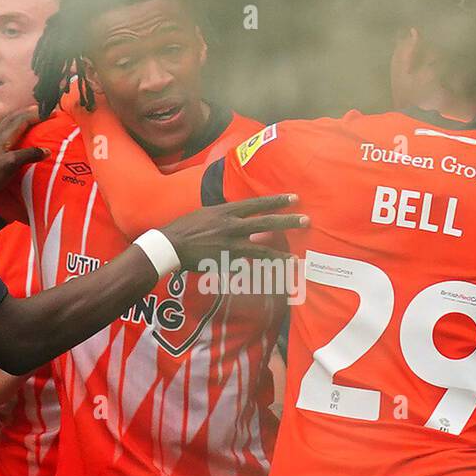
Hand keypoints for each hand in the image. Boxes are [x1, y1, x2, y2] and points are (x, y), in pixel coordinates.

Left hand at [0, 105, 47, 197]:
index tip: (50, 112)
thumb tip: (46, 150)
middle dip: (25, 112)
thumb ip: (28, 155)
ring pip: (0, 125)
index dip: (36, 114)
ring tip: (21, 118)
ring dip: (13, 119)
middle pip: (11, 118)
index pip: (22, 120)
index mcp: (3, 136)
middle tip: (37, 110)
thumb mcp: (12, 164)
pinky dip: (0, 131)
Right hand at [158, 193, 306, 269]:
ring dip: (279, 254)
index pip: (257, 204)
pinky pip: (245, 267)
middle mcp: (231, 226)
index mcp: (226, 211)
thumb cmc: (185, 227)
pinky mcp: (225, 261)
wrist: (170, 244)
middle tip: (305, 220)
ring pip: (260, 250)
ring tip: (295, 258)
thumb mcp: (206, 213)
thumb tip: (239, 216)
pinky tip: (271, 276)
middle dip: (287, 222)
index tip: (293, 199)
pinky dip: (257, 272)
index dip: (276, 201)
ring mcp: (229, 245)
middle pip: (265, 223)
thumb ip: (225, 215)